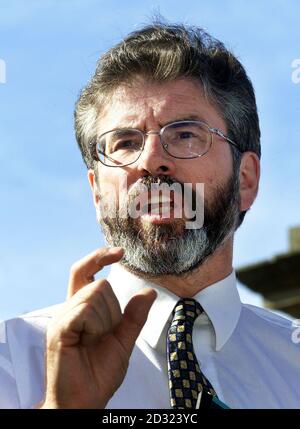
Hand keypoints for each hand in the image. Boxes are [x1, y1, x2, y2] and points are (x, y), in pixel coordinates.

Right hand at [41, 247, 156, 408]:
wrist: (84, 401)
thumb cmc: (99, 373)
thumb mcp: (123, 341)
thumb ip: (134, 316)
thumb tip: (148, 291)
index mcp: (80, 308)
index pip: (85, 270)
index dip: (99, 257)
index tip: (120, 252)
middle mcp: (69, 308)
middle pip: (100, 284)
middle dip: (113, 311)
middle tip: (103, 337)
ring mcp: (62, 318)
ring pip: (96, 293)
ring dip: (106, 320)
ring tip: (94, 342)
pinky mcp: (60, 329)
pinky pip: (87, 310)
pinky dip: (97, 326)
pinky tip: (88, 342)